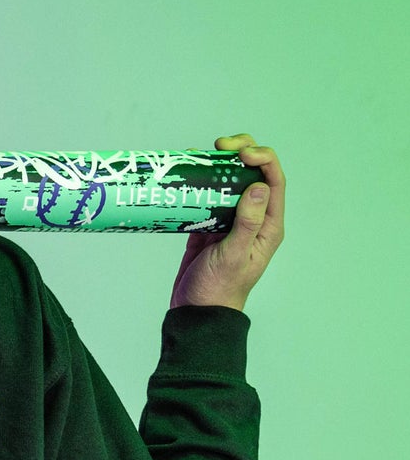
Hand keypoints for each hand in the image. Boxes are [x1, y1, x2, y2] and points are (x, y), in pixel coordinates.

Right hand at [170, 135, 284, 311]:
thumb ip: (248, 222)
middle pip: (253, 175)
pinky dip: (198, 185)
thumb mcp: (234, 255)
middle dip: (240, 153)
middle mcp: (252, 220)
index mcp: (268, 226)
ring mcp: (229, 223)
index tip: (239, 152)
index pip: (273, 181)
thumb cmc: (219, 290)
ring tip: (201, 155)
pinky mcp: (207, 228)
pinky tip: (187, 176)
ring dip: (218, 166)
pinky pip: (207, 199)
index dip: (261, 159)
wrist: (196, 313)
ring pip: (229, 183)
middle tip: (219, 146)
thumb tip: (258, 187)